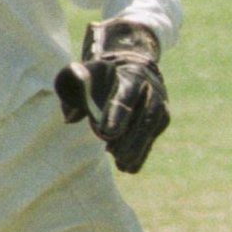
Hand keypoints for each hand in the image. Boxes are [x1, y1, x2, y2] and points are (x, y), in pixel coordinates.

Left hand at [54, 19, 169, 173]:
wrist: (132, 64)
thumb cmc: (102, 74)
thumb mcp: (86, 74)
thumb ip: (74, 92)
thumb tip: (69, 118)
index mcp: (130, 75)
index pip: (126, 96)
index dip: (117, 115)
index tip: (107, 133)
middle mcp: (150, 88)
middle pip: (144, 116)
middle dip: (129, 138)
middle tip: (112, 152)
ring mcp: (160, 103)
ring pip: (151, 128)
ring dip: (137, 148)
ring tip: (121, 163)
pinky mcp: (162, 117)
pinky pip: (153, 137)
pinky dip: (142, 153)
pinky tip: (128, 166)